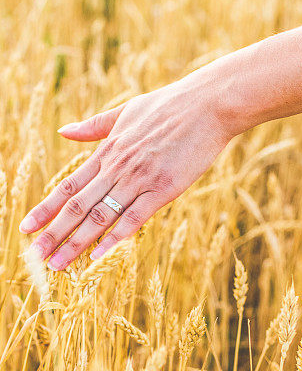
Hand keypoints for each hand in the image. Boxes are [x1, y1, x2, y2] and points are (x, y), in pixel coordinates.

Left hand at [20, 66, 236, 268]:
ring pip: (100, 216)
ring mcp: (139, 180)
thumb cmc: (170, 106)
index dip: (45, 209)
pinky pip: (133, 219)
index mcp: (107, 152)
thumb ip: (94, 126)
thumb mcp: (126, 111)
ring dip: (76, 243)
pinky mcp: (163, 190)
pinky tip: (97, 255)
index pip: (68, 186)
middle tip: (35, 255)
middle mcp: (117, 168)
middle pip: (77, 206)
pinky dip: (114, 238)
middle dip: (54, 233)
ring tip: (59, 264)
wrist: (207, 105)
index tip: (26, 227)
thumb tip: (63, 131)